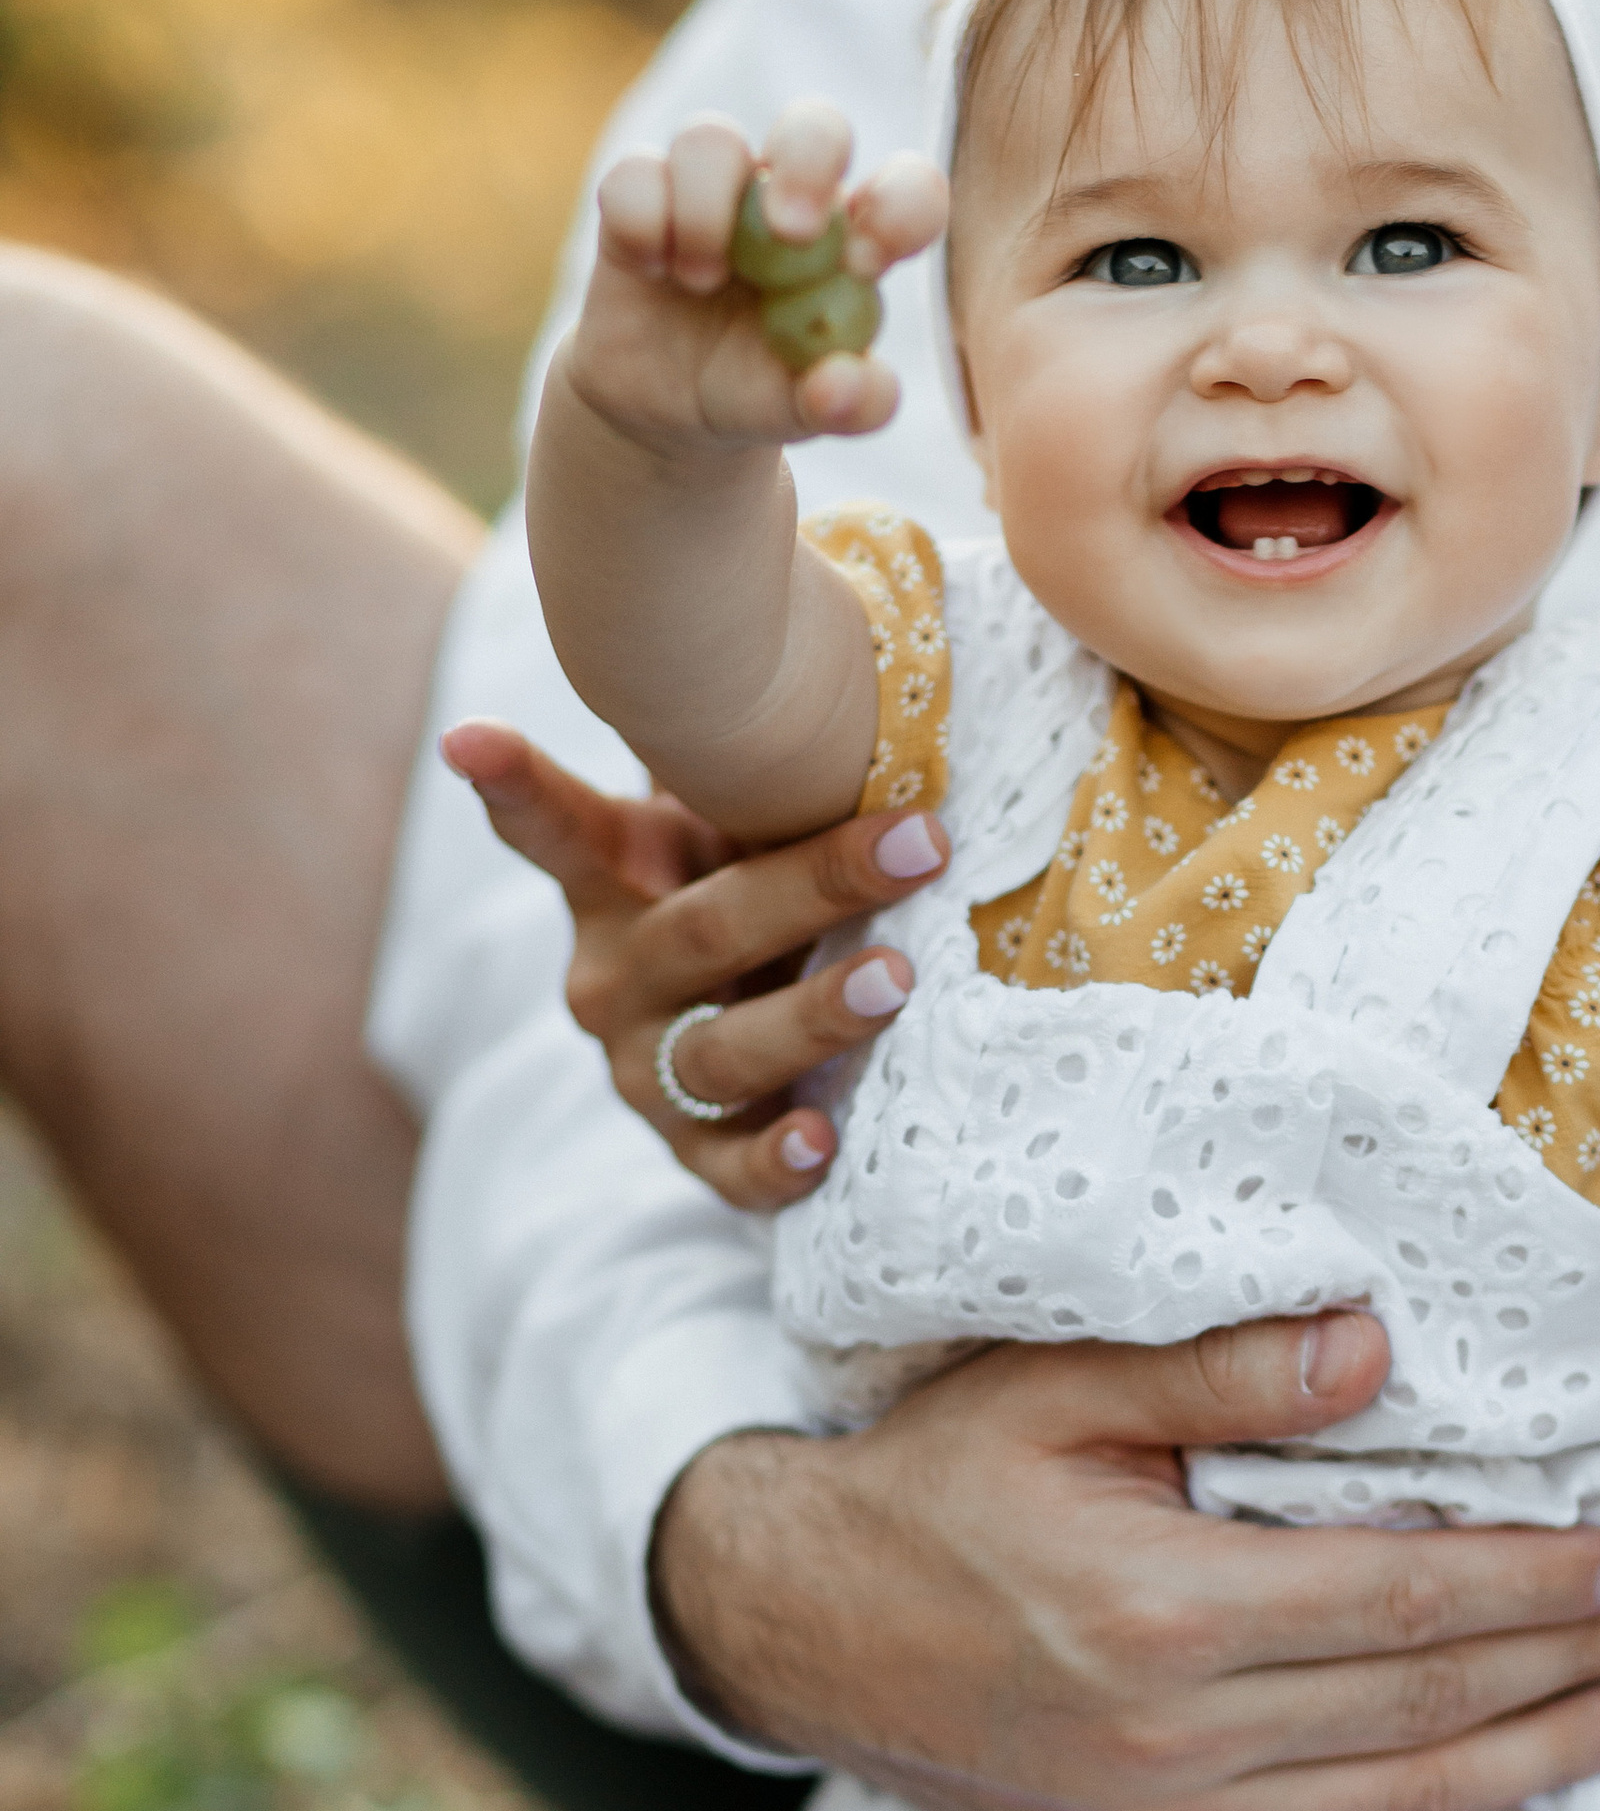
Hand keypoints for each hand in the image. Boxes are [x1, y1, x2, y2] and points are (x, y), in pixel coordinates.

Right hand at [440, 721, 942, 1209]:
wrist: (753, 1021)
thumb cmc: (750, 886)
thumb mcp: (734, 818)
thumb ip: (748, 765)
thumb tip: (810, 642)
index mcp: (610, 882)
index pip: (556, 827)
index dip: (515, 783)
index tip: (472, 738)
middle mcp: (611, 979)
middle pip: (701, 933)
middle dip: (814, 885)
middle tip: (917, 842)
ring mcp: (645, 1071)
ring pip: (721, 1050)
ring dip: (813, 1015)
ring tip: (896, 980)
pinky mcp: (694, 1150)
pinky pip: (730, 1168)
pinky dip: (773, 1160)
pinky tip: (822, 1142)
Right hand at [569, 99, 946, 455]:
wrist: (665, 410)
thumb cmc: (757, 390)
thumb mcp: (809, 411)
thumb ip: (852, 405)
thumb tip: (846, 384)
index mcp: (850, 237)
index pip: (907, 189)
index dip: (901, 206)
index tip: (865, 264)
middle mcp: (784, 195)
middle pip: (814, 126)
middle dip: (808, 164)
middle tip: (792, 233)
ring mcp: (711, 188)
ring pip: (709, 139)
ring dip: (705, 210)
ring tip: (700, 282)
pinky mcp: (638, 196)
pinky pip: (633, 174)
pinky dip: (642, 223)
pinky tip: (653, 270)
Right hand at [651, 1313, 1599, 1810]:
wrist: (799, 1624)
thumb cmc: (936, 1484)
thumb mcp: (1058, 1387)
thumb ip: (1223, 1371)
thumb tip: (1377, 1346)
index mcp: (1167, 1607)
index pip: (1412, 1596)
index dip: (1544, 1581)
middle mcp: (1177, 1738)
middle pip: (1430, 1701)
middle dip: (1574, 1663)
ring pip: (1403, 1805)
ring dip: (1544, 1765)